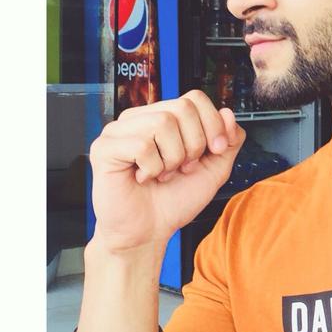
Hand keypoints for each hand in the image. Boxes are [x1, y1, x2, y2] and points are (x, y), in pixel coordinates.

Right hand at [88, 90, 245, 252]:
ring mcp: (118, 131)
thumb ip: (227, 142)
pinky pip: (141, 145)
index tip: (215, 151)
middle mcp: (139, 119)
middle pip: (182, 108)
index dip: (212, 124)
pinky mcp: (104, 148)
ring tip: (162, 174)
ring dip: (172, 159)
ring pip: (163, 124)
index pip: (194, 98)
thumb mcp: (213, 170)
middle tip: (182, 168)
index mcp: (162, 117)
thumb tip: (228, 113)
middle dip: (194, 145)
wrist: (148, 232)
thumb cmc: (174, 201)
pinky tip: (143, 178)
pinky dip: (152, 168)